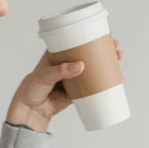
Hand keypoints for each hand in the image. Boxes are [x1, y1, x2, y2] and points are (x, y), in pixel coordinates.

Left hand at [6, 39, 123, 132]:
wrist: (30, 111)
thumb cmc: (31, 89)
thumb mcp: (43, 76)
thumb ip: (61, 71)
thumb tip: (80, 66)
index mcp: (56, 56)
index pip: (74, 43)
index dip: (89, 38)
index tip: (102, 36)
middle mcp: (67, 65)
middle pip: (87, 55)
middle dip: (103, 51)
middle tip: (116, 48)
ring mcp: (73, 78)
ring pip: (92, 70)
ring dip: (105, 65)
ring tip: (118, 60)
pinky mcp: (77, 92)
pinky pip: (93, 86)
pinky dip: (104, 83)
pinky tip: (116, 80)